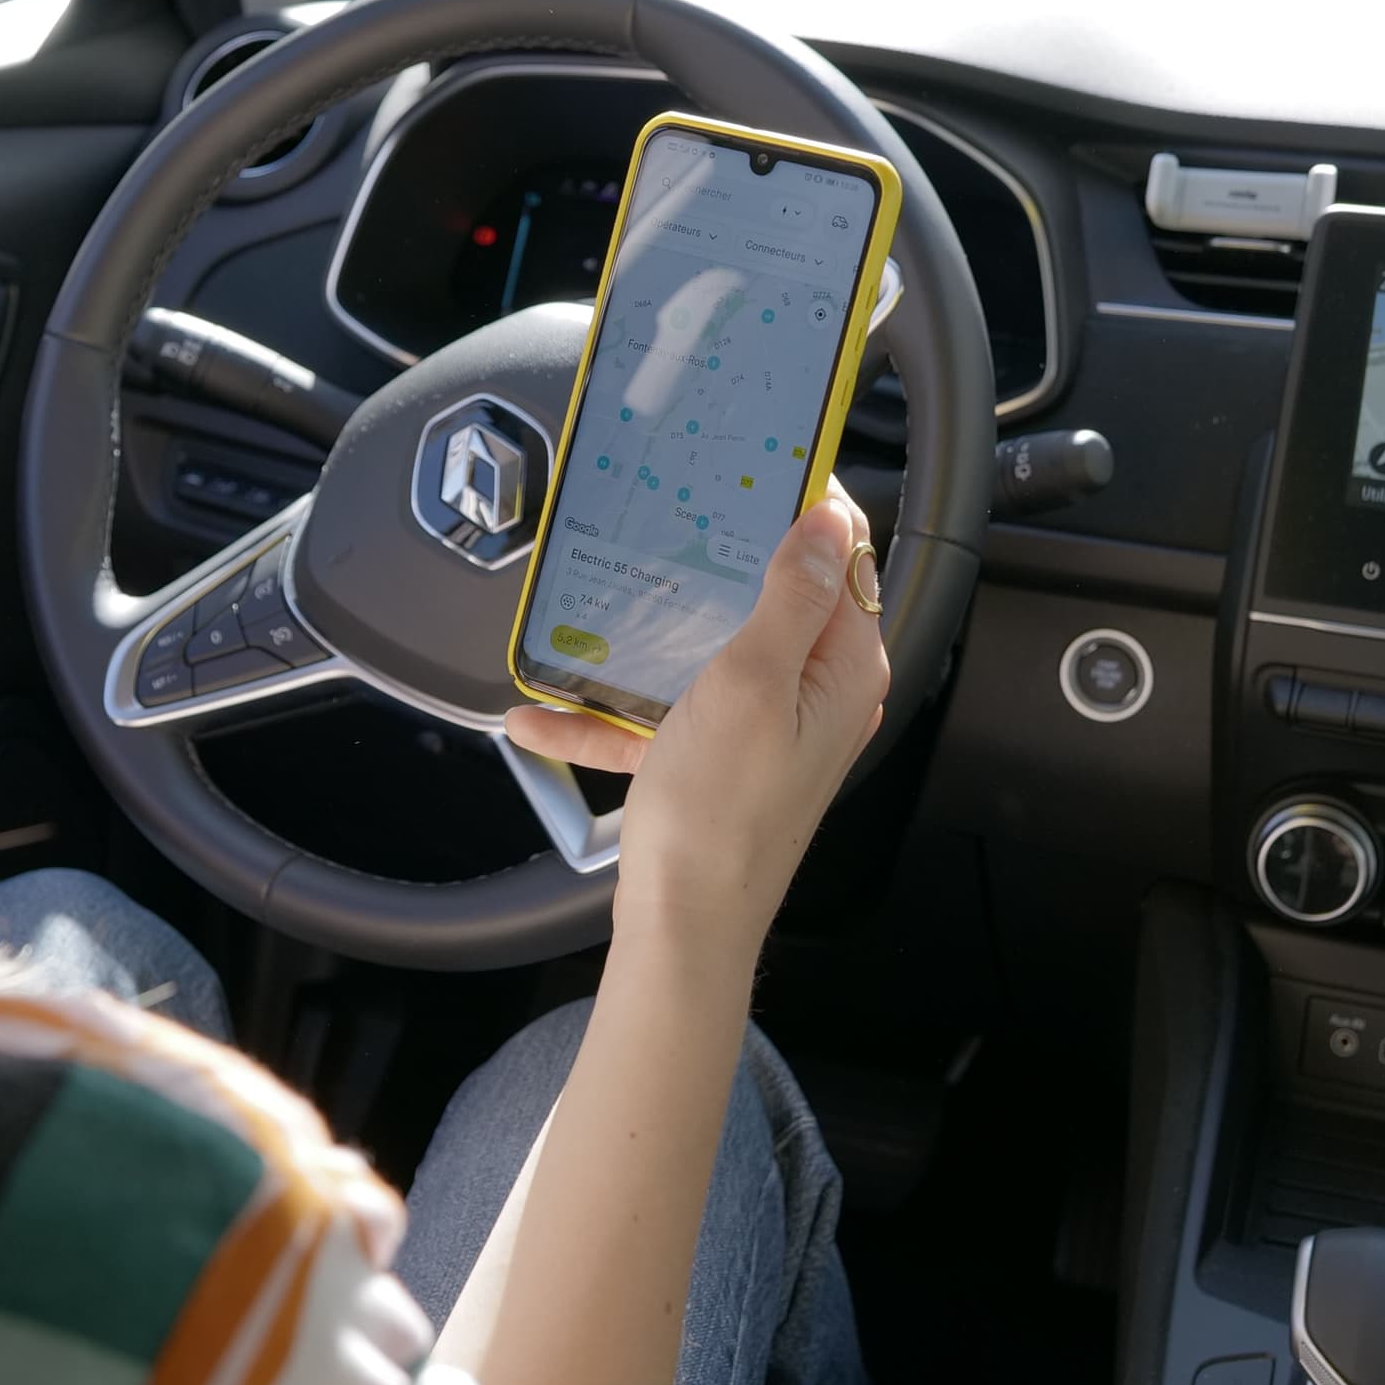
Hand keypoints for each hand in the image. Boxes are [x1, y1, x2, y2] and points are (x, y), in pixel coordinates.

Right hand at [505, 483, 887, 964]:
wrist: (684, 924)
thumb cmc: (723, 813)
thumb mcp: (754, 684)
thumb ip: (792, 597)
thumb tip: (827, 519)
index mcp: (840, 668)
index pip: (841, 558)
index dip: (806, 505)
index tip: (757, 460)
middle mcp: (813, 693)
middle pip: (772, 596)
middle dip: (716, 557)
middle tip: (665, 510)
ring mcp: (764, 728)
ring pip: (707, 652)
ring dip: (648, 635)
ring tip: (596, 599)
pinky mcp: (717, 760)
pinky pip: (663, 717)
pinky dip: (610, 712)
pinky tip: (542, 711)